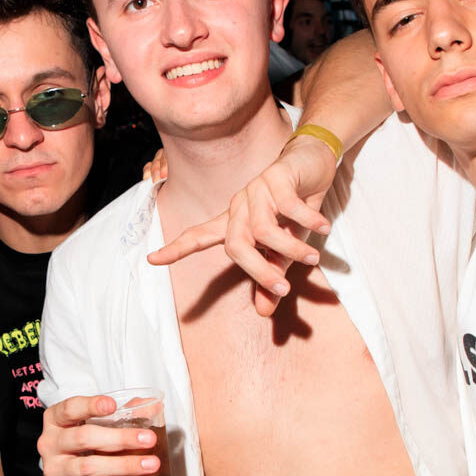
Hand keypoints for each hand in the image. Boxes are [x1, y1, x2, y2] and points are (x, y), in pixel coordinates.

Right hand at [38, 394, 160, 475]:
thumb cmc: (86, 447)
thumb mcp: (99, 427)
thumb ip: (125, 414)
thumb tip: (154, 407)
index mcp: (56, 420)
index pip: (69, 409)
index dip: (90, 406)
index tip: (113, 405)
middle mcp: (50, 444)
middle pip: (83, 438)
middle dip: (120, 439)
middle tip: (149, 439)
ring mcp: (54, 471)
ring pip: (88, 467)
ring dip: (123, 465)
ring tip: (151, 464)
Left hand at [147, 132, 333, 315]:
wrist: (313, 162)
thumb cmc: (295, 207)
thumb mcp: (285, 247)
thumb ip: (273, 276)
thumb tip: (263, 312)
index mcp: (235, 222)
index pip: (199, 236)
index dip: (176, 249)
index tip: (152, 260)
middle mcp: (239, 205)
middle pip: (235, 245)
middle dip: (259, 271)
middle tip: (283, 288)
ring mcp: (256, 190)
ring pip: (263, 230)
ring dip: (289, 248)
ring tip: (313, 259)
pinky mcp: (276, 178)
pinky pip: (289, 208)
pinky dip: (307, 221)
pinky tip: (322, 228)